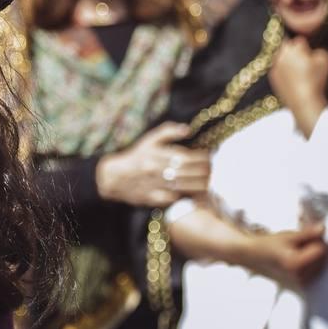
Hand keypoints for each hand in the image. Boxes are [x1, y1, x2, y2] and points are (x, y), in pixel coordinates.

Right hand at [95, 123, 209, 207]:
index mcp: (156, 153)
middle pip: (187, 172)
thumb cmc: (136, 157)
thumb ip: (168, 131)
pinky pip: (173, 199)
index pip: (186, 156)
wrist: (114, 177)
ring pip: (183, 186)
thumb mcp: (149, 140)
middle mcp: (155, 169)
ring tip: (208, 182)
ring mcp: (153, 185)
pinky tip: (196, 195)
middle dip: (204, 172)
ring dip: (200, 185)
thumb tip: (188, 129)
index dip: (202, 158)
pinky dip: (186, 197)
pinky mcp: (151, 198)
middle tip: (213, 171)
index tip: (210, 157)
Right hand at [243, 224, 327, 287]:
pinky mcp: (301, 284)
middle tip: (302, 241)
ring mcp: (301, 282)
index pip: (320, 250)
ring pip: (321, 265)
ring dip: (315, 255)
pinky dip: (312, 263)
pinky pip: (316, 272)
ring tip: (299, 250)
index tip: (308, 234)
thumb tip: (324, 228)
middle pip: (322, 258)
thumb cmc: (269, 244)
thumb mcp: (288, 236)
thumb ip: (308, 233)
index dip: (317, 239)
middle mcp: (299, 276)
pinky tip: (301, 258)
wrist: (255, 256)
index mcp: (295, 263)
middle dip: (316, 247)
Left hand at [269, 36, 327, 134]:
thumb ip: (318, 49)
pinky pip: (278, 69)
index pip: (299, 40)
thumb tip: (312, 51)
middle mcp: (280, 55)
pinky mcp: (271, 77)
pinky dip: (284, 71)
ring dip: (287, 60)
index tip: (310, 52)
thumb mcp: (325, 59)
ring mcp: (274, 66)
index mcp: (293, 48)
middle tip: (304, 60)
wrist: (303, 101)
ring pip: (281, 57)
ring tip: (298, 70)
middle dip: (294, 51)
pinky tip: (293, 78)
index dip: (306, 45)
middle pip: (287, 46)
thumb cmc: (315, 79)